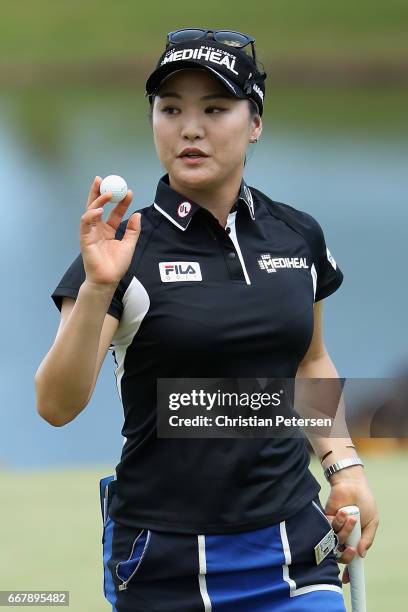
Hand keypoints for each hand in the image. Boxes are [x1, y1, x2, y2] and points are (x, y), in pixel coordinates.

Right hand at [80, 176, 140, 286]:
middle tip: (105, 179)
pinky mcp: (85, 238)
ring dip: (98, 200)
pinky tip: (98, 209)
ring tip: (108, 192)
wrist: (108, 280)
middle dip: (100, 192)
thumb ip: (133, 230)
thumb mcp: (129, 245)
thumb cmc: (116, 265)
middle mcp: (98, 229)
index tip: (129, 192)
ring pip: (91, 211)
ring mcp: (90, 233)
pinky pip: (85, 223)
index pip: (114, 212)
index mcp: (108, 230)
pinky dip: (90, 214)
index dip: (121, 202)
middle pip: (97, 206)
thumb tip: (137, 215)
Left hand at [324, 466, 378, 583]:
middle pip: (340, 554)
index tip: (347, 579)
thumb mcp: (372, 522)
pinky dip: (338, 521)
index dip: (348, 570)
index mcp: (355, 539)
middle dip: (346, 554)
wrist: (353, 484)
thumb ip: (367, 539)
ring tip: (351, 516)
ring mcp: (334, 528)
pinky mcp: (325, 518)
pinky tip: (344, 512)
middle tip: (352, 548)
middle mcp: (343, 535)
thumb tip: (361, 554)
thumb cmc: (364, 502)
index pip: (350, 558)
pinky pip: (329, 528)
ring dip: (345, 530)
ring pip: (336, 540)